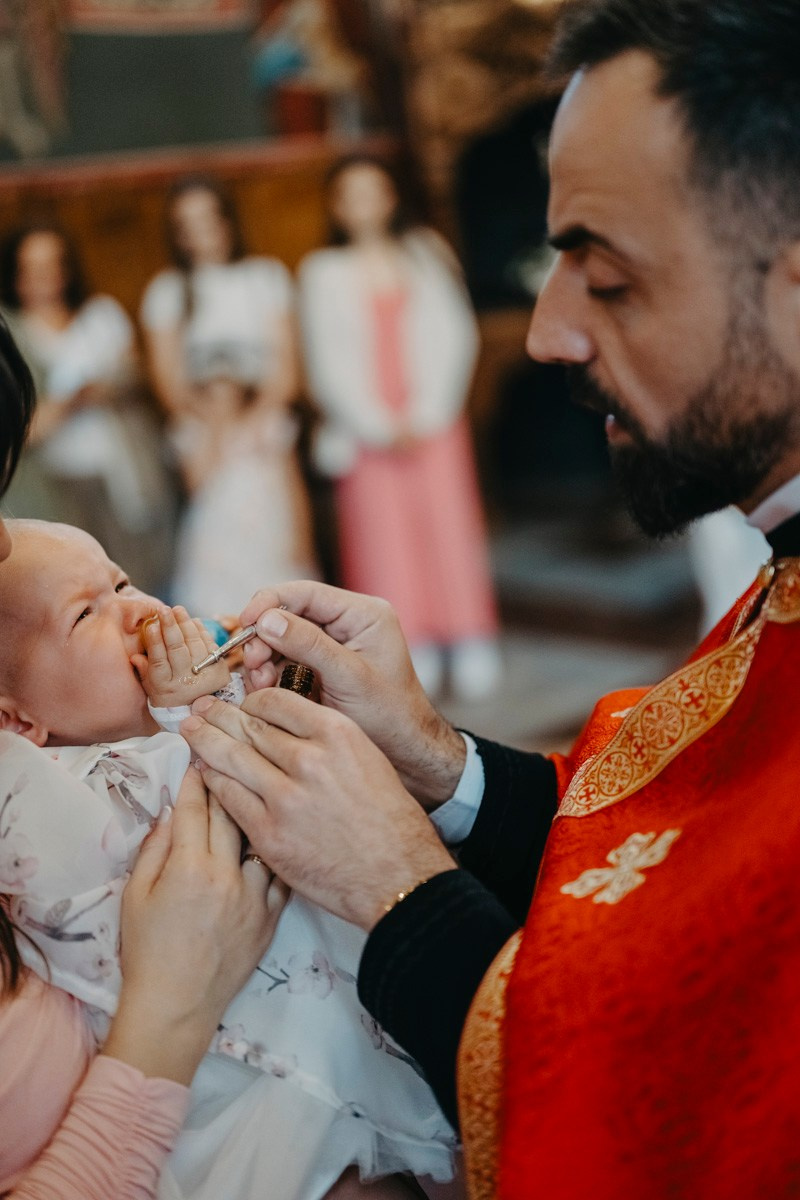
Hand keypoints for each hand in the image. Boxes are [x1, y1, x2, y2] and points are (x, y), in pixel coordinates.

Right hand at [103, 767, 288, 1083]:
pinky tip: (278, 835)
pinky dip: (276, 850)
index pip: (194, 808)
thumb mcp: (135, 894)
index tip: (197, 757)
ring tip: (260, 790)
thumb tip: (169, 812)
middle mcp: (226, 875)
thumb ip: (154, 849)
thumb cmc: (147, 951)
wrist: (177, 1006)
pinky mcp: (272, 915)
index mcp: (188, 867)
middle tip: (229, 759)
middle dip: (228, 780)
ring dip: (259, 811)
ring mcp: (254, 895)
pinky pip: (280, 871)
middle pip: (232, 812)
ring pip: (263, 836)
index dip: (195, 778)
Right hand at [132, 606, 230, 706]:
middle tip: (164, 610)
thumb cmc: (170, 696)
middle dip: (170, 627)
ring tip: (178, 610)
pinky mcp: (219, 669)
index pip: (159, 661)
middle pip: (177, 650)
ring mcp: (204, 675)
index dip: (155, 642)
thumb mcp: (153, 690)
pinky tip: (193, 621)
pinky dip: (201, 631)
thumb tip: (134, 656)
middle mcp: (185, 682)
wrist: (200, 710)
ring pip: (194, 645)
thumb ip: (144, 672)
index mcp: (165, 687)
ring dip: (185, 625)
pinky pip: (209, 645)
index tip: (151, 625)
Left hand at [180, 690, 455, 930]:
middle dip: (219, 716)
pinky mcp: (269, 833)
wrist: (397, 874)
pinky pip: (229, 798)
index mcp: (336, 734)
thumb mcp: (366, 758)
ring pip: (231, 758)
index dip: (251, 701)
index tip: (242, 705)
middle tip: (201, 709)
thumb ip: (326, 739)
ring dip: (205, 742)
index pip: (276, 702)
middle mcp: (309, 759)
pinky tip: (203, 773)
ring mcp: (285, 797)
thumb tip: (285, 726)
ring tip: (191, 731)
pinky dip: (212, 782)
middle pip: (248, 727)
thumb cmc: (388, 818)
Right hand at [239, 581, 465, 808]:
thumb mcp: (349, 677)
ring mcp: (331, 643)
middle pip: (289, 614)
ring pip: (282, 638)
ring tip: (260, 683)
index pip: (306, 593)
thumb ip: (309, 645)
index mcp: (362, 614)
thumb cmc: (389, 713)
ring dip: (264, 658)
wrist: (402, 747)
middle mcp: (345, 622)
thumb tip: (267, 620)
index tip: (245, 623)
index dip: (270, 603)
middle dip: (265, 637)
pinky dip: (270, 672)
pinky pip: (284, 659)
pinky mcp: (319, 665)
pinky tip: (265, 688)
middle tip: (254, 664)